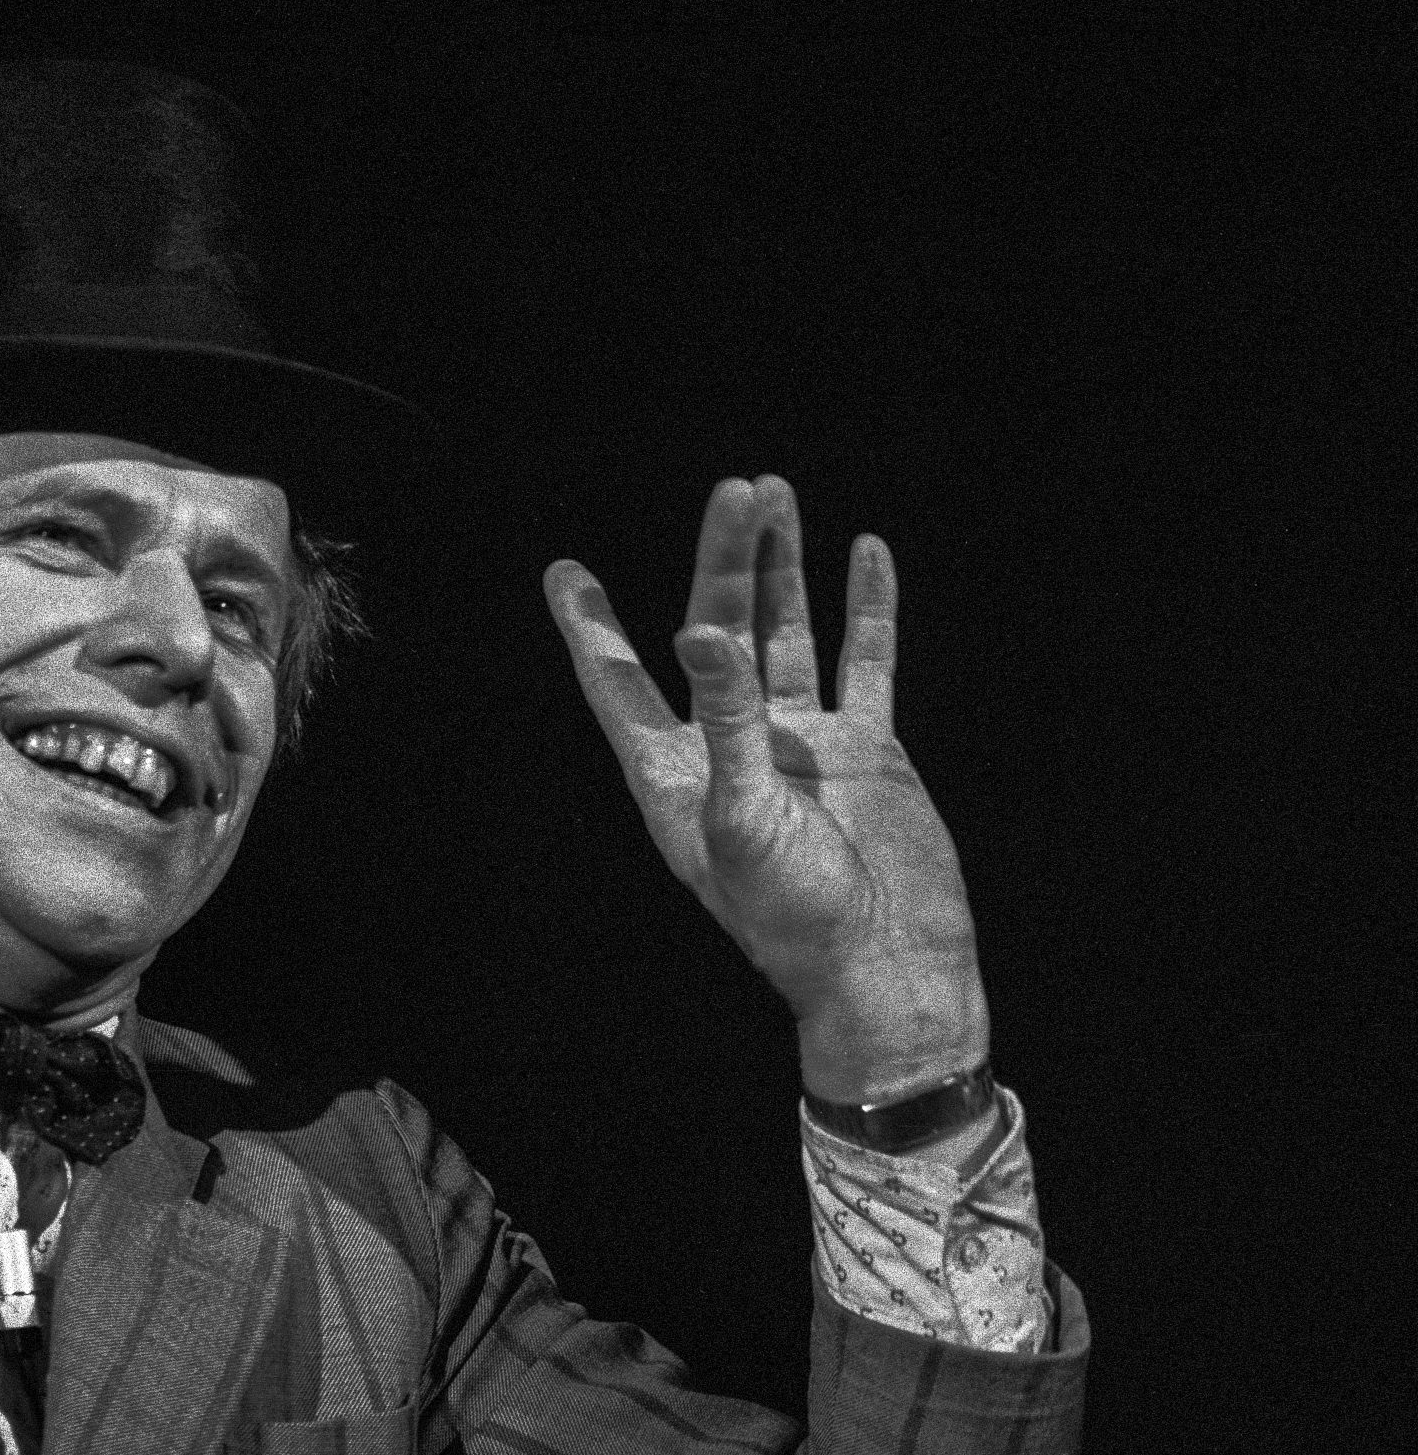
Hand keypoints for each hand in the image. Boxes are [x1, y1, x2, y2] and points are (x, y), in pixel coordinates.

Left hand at [546, 476, 987, 1105]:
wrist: (888, 965)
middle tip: (736, 489)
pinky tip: (865, 550)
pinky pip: (865, 660)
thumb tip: (697, 629)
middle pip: (715, 630)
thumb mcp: (742, 816)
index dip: (592, 628)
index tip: (565, 571)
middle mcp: (730, 747)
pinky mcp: (865, 747)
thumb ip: (725, 722)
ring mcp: (800, 742)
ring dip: (781, 567)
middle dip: (722, 560)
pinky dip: (866, 606)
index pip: (619, 685)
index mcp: (674, 774)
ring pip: (785, 632)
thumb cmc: (796, 915)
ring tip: (773, 494)